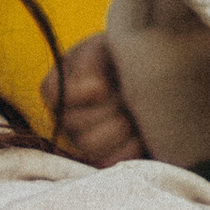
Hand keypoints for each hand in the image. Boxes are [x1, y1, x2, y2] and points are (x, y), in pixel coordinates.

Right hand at [42, 32, 147, 166]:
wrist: (155, 81)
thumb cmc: (125, 61)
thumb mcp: (106, 47)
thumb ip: (93, 60)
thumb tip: (97, 89)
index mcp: (58, 86)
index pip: (54, 95)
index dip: (79, 93)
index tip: (104, 86)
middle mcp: (64, 117)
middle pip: (74, 123)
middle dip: (109, 107)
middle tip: (127, 95)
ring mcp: (82, 142)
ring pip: (90, 145)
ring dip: (121, 127)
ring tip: (135, 113)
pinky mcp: (104, 160)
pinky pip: (110, 162)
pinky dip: (131, 147)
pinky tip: (141, 132)